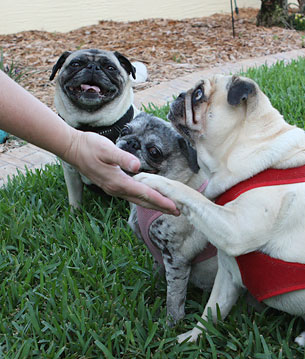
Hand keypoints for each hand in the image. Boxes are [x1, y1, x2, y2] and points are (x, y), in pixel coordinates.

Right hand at [62, 130, 179, 214]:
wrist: (72, 148)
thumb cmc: (89, 146)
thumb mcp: (106, 149)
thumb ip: (122, 157)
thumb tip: (136, 166)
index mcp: (118, 182)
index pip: (144, 193)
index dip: (161, 200)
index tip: (174, 206)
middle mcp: (116, 189)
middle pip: (143, 201)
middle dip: (161, 207)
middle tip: (178, 212)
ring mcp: (113, 189)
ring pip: (138, 200)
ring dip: (153, 205)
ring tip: (168, 208)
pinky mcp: (112, 186)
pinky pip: (132, 196)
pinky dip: (144, 199)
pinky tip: (149, 199)